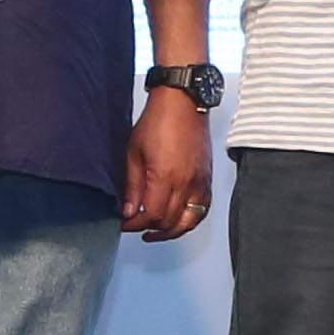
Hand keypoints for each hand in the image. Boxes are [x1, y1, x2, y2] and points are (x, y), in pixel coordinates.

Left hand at [124, 82, 218, 241]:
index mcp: (165, 177)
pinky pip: (203, 208)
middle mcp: (186, 183)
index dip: (136, 225)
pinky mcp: (207, 178)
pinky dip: (190, 219)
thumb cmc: (158, 121)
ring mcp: (200, 181)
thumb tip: (129, 211)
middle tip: (136, 226)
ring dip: (172, 231)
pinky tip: (178, 220)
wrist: (182, 102)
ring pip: (189, 221)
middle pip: (170, 222)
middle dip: (150, 228)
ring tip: (157, 232)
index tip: (126, 223)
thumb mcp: (134, 154)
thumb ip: (133, 187)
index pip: (152, 216)